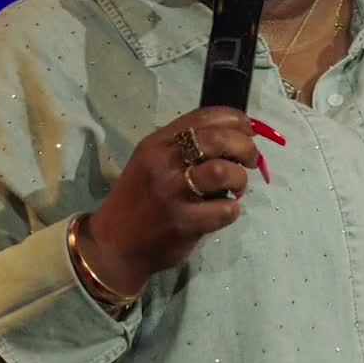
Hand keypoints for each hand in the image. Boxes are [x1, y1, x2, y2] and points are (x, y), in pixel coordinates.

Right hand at [84, 107, 259, 292]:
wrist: (113, 245)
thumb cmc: (139, 200)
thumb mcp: (151, 162)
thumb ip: (183, 147)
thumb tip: (232, 137)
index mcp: (156, 144)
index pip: (203, 117)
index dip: (234, 119)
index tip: (248, 129)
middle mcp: (162, 163)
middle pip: (217, 139)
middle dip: (245, 147)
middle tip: (250, 159)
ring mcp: (172, 193)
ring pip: (222, 171)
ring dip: (240, 178)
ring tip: (237, 187)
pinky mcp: (183, 223)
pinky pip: (224, 210)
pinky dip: (232, 209)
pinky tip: (225, 211)